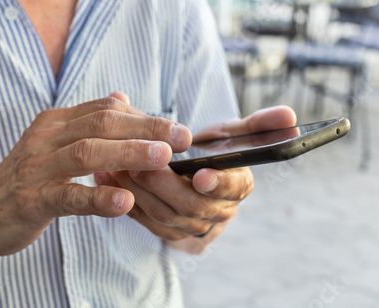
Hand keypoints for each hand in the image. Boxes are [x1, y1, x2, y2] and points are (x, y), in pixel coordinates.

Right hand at [0, 92, 191, 261]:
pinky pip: (68, 196)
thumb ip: (87, 122)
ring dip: (129, 153)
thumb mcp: (54, 144)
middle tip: (182, 137)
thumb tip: (122, 97)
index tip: (175, 128)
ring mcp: (36, 168)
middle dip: (146, 128)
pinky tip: (124, 202)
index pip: (105, 109)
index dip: (143, 116)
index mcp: (54, 123)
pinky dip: (98, 198)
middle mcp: (45, 138)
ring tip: (163, 158)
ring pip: (87, 152)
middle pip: (102, 124)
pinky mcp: (31, 200)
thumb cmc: (27, 181)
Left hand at [95, 106, 296, 247]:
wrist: (192, 173)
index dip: (219, 181)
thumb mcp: (235, 134)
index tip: (199, 172)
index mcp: (238, 187)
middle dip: (165, 185)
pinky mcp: (167, 231)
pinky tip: (108, 178)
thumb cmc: (214, 151)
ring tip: (117, 166)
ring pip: (164, 215)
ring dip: (139, 191)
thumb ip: (259, 124)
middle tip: (140, 163)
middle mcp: (218, 212)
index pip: (234, 188)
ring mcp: (192, 226)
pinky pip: (145, 221)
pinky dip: (125, 201)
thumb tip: (290, 115)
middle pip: (192, 205)